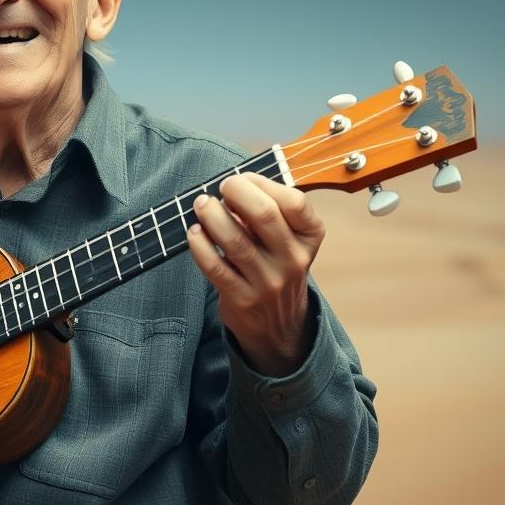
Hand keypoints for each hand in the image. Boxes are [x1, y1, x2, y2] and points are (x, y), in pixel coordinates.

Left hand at [186, 172, 325, 376]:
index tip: (243, 179)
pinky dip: (200, 245)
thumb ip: (268, 212)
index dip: (262, 183)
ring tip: (202, 204)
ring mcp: (269, 282)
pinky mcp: (242, 298)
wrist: (278, 325)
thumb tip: (231, 189)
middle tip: (220, 188)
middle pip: (265, 215)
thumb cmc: (276, 264)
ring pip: (236, 241)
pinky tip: (194, 232)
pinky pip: (215, 267)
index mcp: (309, 237)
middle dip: (236, 192)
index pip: (294, 201)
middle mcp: (294, 260)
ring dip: (212, 215)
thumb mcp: (288, 239)